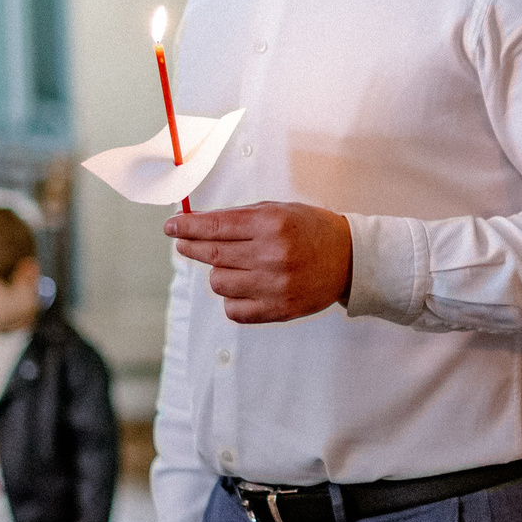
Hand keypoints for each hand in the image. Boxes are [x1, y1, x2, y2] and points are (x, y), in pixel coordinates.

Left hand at [165, 203, 351, 323]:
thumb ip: (240, 217)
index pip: (216, 226)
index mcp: (272, 225)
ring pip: (219, 283)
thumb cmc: (312, 231)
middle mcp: (272, 255)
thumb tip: (199, 222)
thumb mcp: (279, 211)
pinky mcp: (278, 310)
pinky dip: (232, 299)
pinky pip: (234, 309)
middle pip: (212, 254)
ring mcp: (275, 286)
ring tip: (231, 266)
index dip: (188, 226)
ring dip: (218, 273)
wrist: (349, 260)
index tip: (172, 226)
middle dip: (190, 246)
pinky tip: (242, 287)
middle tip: (182, 243)